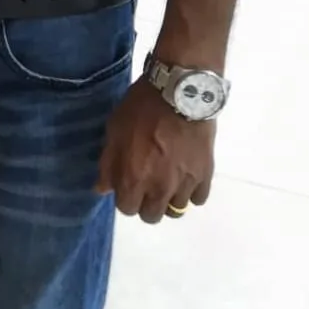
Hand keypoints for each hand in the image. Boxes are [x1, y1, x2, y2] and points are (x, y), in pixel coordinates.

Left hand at [95, 76, 214, 222]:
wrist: (179, 92)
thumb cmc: (140, 108)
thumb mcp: (114, 129)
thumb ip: (108, 163)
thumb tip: (102, 189)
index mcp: (134, 178)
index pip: (127, 209)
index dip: (125, 196)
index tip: (127, 182)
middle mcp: (160, 188)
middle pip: (152, 216)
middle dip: (145, 203)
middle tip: (146, 183)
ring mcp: (185, 183)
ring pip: (176, 209)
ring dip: (169, 197)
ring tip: (166, 177)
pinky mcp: (205, 174)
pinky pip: (198, 198)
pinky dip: (191, 191)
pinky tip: (185, 174)